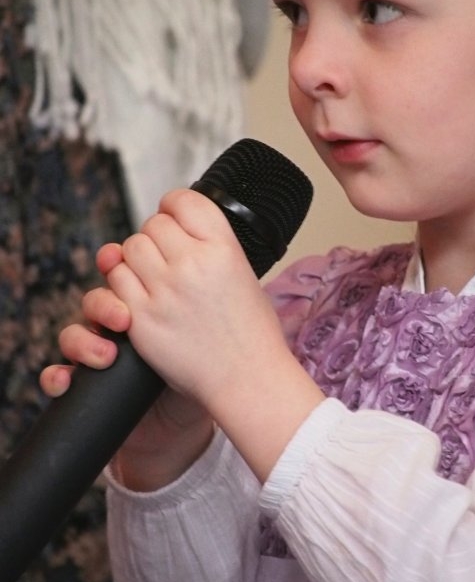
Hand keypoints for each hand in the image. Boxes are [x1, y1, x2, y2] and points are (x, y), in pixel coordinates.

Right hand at [41, 267, 213, 491]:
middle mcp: (120, 322)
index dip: (114, 262)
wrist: (191, 418)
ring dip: (82, 340)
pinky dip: (57, 376)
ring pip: (74, 332)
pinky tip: (67, 381)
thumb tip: (207, 259)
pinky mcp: (87, 384)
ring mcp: (101, 351)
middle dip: (102, 303)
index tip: (120, 263)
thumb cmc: (205, 367)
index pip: (119, 270)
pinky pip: (58, 375)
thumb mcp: (209, 328)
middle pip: (95, 298)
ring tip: (106, 357)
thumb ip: (201, 293)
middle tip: (123, 318)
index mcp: (147, 300)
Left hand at [101, 189, 323, 481]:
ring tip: (152, 276)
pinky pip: (115, 282)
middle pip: (153, 225)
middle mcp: (193, 264)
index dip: (173, 206)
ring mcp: (164, 291)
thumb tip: (180, 230)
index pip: (184, 201)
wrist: (247, 379)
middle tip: (165, 254)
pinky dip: (123, 285)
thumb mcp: (246, 274)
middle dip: (155, 236)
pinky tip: (140, 296)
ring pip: (129, 249)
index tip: (173, 216)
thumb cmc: (252, 332)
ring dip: (136, 259)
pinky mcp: (141, 319)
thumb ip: (213, 247)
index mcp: (224, 248)